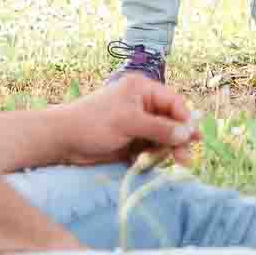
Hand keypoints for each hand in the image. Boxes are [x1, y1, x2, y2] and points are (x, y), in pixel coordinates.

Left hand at [56, 74, 199, 166]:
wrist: (63, 141)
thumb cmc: (93, 123)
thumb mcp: (129, 122)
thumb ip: (159, 128)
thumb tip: (187, 134)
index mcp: (142, 90)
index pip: (173, 102)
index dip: (184, 119)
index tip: (192, 138)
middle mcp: (142, 105)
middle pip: (171, 122)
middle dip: (178, 139)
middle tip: (185, 159)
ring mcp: (137, 125)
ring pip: (162, 138)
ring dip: (167, 151)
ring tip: (174, 165)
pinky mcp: (131, 143)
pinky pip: (151, 150)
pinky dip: (153, 157)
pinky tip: (150, 164)